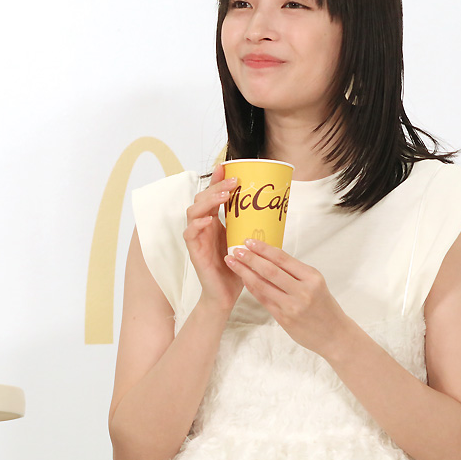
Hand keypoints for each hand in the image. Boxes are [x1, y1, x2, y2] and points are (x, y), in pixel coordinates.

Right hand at [183, 165, 243, 311]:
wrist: (226, 294)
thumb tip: (271, 205)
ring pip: (193, 211)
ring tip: (224, 197)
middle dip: (216, 187)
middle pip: (202, 198)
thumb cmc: (236, 267)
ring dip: (208, 201)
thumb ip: (249, 224)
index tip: (227, 166)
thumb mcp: (245, 240)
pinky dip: (197, 225)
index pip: (212, 194)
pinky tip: (209, 220)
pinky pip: (189, 234)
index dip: (216, 179)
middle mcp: (203, 226)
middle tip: (234, 182)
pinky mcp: (194, 251)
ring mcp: (197, 237)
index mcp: (215, 220)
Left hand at [224, 239, 351, 355]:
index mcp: (312, 277)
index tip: (249, 241)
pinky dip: (252, 287)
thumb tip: (268, 256)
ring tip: (232, 262)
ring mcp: (292, 306)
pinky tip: (243, 279)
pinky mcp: (284, 318)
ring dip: (244, 272)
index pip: (283, 258)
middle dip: (250, 258)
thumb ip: (295, 273)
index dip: (263, 248)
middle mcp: (302, 291)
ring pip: (263, 285)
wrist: (334, 335)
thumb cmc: (324, 307)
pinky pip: (263, 299)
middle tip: (235, 249)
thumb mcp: (315, 284)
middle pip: (270, 270)